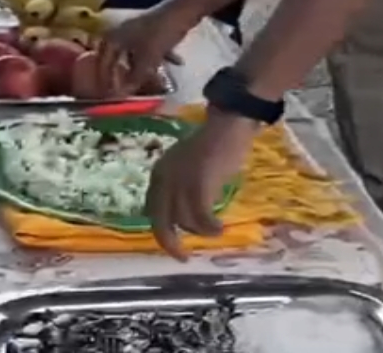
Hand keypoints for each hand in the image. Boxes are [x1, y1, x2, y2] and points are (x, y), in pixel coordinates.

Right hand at [86, 5, 195, 97]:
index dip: (104, 78)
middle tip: (125, 89)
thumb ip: (134, 78)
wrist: (184, 10)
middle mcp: (121, 31)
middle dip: (123, 74)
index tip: (107, 94)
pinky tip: (177, 64)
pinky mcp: (153, 28)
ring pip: (136, 53)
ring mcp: (138, 28)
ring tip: (148, 82)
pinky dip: (160, 57)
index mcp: (113, 36)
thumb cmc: (160, 33)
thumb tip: (121, 96)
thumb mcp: (147, 59)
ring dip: (142, 67)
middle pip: (118, 57)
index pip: (102, 61)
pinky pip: (152, 47)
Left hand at [146, 112, 258, 256]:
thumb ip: (181, 188)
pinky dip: (209, 226)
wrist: (229, 126)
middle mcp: (164, 179)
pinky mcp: (197, 186)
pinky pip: (201, 217)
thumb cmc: (216, 145)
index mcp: (160, 174)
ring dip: (200, 231)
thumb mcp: (189, 167)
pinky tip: (219, 228)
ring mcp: (179, 183)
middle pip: (160, 221)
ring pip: (184, 221)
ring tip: (216, 230)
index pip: (152, 209)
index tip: (174, 242)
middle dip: (170, 243)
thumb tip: (183, 217)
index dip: (163, 229)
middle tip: (183, 257)